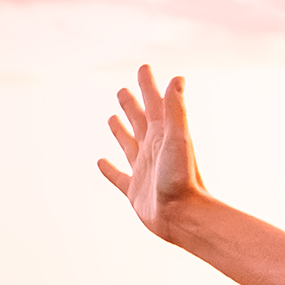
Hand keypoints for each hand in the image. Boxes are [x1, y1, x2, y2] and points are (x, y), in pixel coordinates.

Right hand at [97, 63, 205, 238]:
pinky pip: (118, 177)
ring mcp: (143, 170)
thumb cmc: (182, 178)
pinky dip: (108, 169)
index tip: (144, 67)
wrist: (184, 217)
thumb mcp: (177, 138)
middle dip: (132, 104)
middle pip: (140, 121)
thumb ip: (176, 110)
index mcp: (163, 136)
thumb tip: (178, 79)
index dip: (148, 85)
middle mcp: (153, 150)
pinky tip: (100, 162)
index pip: (155, 103)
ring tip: (112, 118)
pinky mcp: (134, 191)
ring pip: (128, 144)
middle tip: (123, 90)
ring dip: (121, 130)